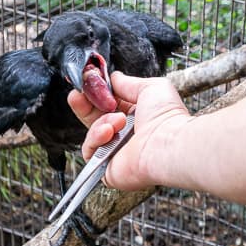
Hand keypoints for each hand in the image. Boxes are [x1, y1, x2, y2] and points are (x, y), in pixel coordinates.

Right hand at [68, 71, 191, 189]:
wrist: (167, 144)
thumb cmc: (166, 118)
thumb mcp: (150, 87)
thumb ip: (128, 82)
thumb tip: (114, 78)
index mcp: (137, 116)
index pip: (109, 104)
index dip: (97, 94)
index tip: (88, 83)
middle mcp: (126, 134)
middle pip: (95, 118)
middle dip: (85, 105)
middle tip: (79, 95)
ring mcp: (116, 151)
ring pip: (92, 132)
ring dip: (101, 122)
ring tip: (118, 120)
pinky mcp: (107, 167)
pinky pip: (89, 151)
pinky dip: (96, 138)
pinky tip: (110, 132)